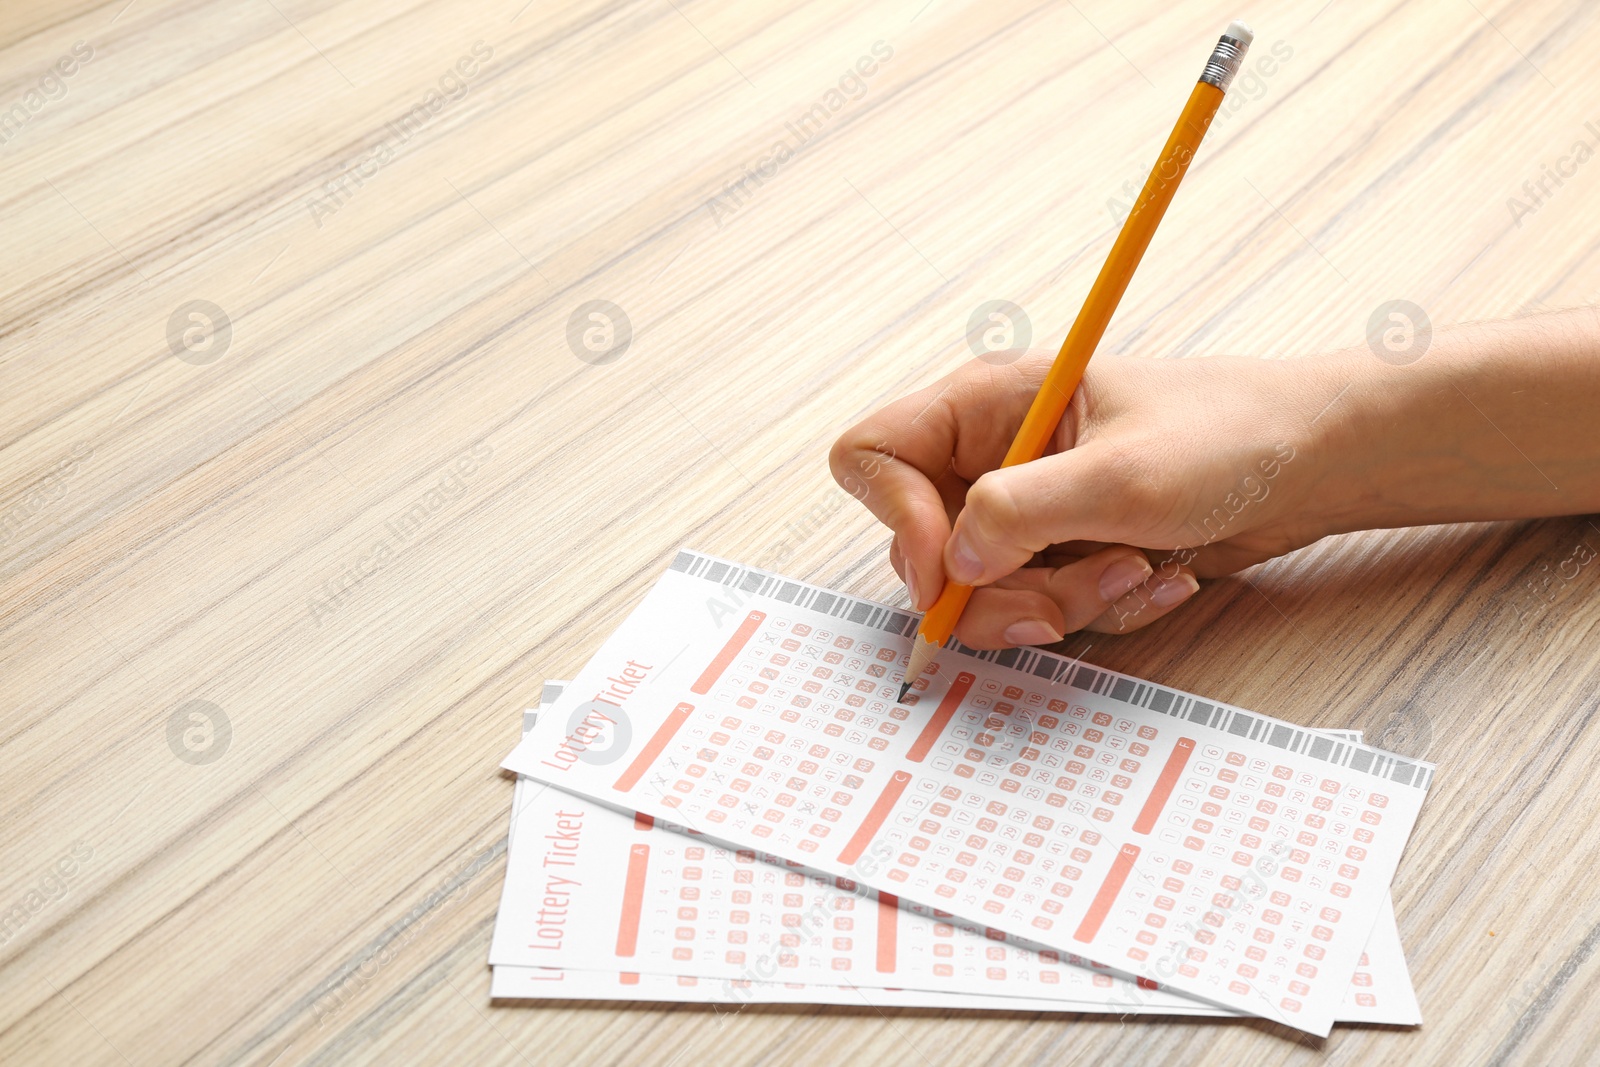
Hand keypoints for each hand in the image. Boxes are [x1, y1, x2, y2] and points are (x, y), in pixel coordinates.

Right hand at [830, 352, 1338, 645]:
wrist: (1315, 463)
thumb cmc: (1230, 436)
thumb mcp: (1122, 475)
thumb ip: (1021, 513)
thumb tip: (953, 564)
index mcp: (986, 404)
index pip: (873, 455)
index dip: (896, 519)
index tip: (952, 568)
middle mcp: (991, 454)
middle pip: (925, 547)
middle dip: (999, 587)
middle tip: (1067, 590)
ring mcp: (1025, 508)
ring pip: (981, 591)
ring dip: (1056, 603)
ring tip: (1132, 570)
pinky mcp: (1058, 551)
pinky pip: (1036, 606)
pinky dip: (1093, 609)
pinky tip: (1154, 579)